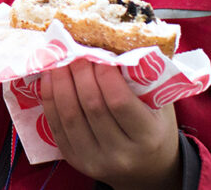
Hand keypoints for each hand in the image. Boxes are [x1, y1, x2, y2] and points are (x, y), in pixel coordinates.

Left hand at [39, 59, 180, 189]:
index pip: (119, 102)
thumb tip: (116, 42)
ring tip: (58, 59)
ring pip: (70, 117)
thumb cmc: (156, 127)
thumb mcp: (161, 104)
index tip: (97, 52)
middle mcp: (120, 155)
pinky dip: (50, 99)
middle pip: (91, 107)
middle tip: (75, 50)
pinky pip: (57, 127)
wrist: (148, 169)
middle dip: (79, 73)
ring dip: (60, 83)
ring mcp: (95, 161)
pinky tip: (49, 78)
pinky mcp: (75, 161)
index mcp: (147, 138)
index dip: (103, 74)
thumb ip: (144, 78)